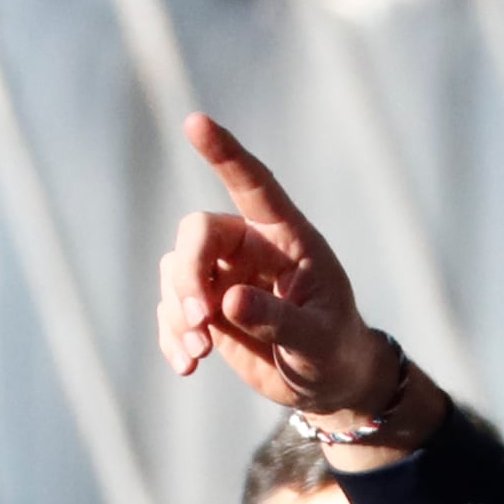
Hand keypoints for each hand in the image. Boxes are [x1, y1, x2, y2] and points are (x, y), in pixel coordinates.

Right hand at [156, 115, 394, 414]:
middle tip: (200, 320)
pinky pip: (170, 309)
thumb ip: (279, 319)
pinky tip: (187, 365)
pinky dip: (170, 336)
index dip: (224, 153)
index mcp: (287, 237)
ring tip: (199, 353)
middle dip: (189, 274)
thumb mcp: (317, 340)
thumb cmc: (333, 349)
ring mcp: (223, 276)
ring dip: (178, 312)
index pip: (253, 184)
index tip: (195, 122)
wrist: (325, 381)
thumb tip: (229, 301)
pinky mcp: (205, 307)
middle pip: (198, 232)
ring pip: (176, 270)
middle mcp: (249, 247)